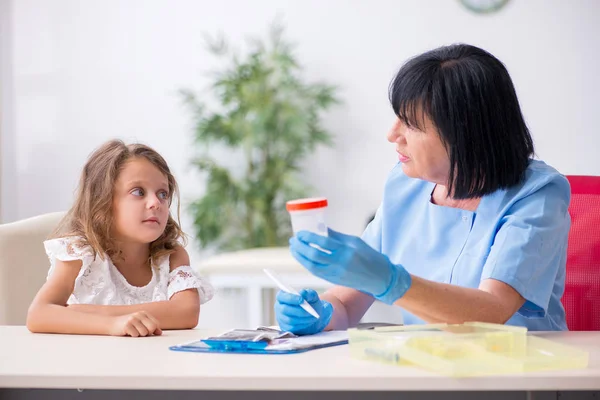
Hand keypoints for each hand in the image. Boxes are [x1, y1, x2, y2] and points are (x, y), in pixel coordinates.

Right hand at [109, 311, 162, 336]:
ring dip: (139, 335)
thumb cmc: (128, 325)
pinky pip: (135, 335)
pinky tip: (128, 332)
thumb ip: (150, 327)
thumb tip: (159, 333)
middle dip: (148, 333)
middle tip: (140, 333)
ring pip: (144, 333)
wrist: (111, 323)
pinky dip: (132, 336)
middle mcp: (139, 315)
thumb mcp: (140, 323)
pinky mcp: (127, 325)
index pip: (156, 323)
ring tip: (133, 331)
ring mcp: (133, 319)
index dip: (152, 330)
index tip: (146, 331)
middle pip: (152, 327)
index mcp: (144, 313)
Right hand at [275, 289, 332, 334]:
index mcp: (282, 296)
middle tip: (310, 311)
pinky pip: (293, 327)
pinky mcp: (285, 327)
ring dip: (303, 318)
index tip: (301, 299)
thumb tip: (303, 293)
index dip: (290, 298)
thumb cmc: (310, 302)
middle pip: (285, 309)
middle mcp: (279, 307)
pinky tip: (309, 321)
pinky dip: (302, 324)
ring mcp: (281, 318)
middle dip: (298, 310)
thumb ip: (308, 293)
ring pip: (290, 320)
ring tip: (313, 316)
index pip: (281, 296)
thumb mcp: (311, 296)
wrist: (313, 315)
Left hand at [289, 228, 411, 304]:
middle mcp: (340, 264)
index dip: (308, 238)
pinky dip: (307, 265)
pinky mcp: (334, 281)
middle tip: (293, 240)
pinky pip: (316, 272)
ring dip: (300, 257)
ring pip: (312, 266)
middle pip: (314, 256)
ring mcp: (336, 274)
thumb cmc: (370, 257)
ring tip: (293, 249)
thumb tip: (321, 230)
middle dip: (300, 248)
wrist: (381, 279)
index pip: (323, 243)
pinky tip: (302, 258)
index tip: (300, 233)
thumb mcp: (356, 241)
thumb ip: (337, 236)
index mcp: (347, 251)